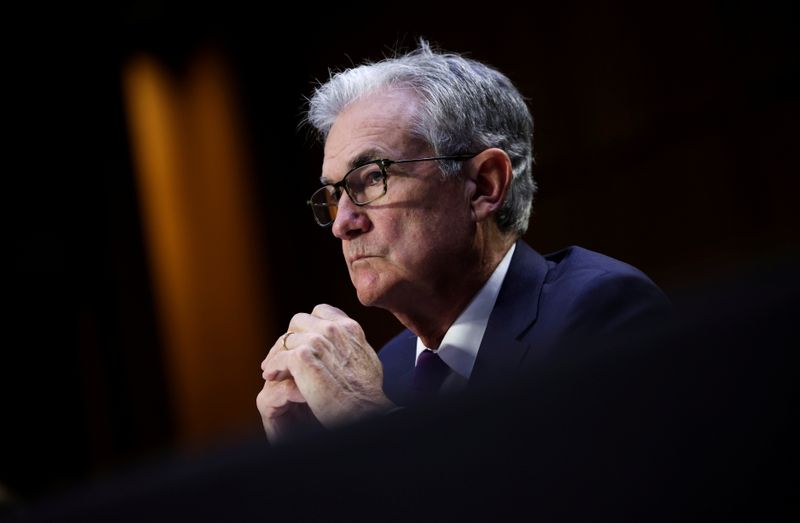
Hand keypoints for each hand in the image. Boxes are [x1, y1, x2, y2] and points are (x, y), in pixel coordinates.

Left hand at [257, 304, 393, 440]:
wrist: (365, 410)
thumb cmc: (367, 393)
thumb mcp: (365, 358)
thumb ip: (350, 345)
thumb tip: (343, 345)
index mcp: (349, 328)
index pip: (320, 312)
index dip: (307, 327)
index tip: (302, 342)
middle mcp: (333, 329)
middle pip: (299, 321)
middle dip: (289, 338)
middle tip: (283, 356)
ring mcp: (317, 341)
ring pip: (287, 339)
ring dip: (277, 354)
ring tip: (273, 370)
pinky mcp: (303, 358)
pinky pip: (281, 356)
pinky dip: (273, 366)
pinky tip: (271, 376)